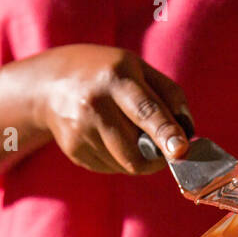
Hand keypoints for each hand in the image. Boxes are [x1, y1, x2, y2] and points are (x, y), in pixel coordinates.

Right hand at [29, 44, 191, 174]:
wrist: (50, 84)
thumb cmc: (107, 74)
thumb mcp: (138, 68)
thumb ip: (169, 95)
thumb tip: (187, 132)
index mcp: (117, 78)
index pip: (145, 110)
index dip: (165, 133)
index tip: (180, 151)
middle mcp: (95, 104)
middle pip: (135, 152)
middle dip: (156, 158)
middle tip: (164, 150)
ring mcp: (80, 130)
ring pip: (125, 165)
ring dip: (137, 158)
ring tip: (127, 132)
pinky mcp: (73, 149)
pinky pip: (110, 168)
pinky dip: (118, 159)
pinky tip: (107, 136)